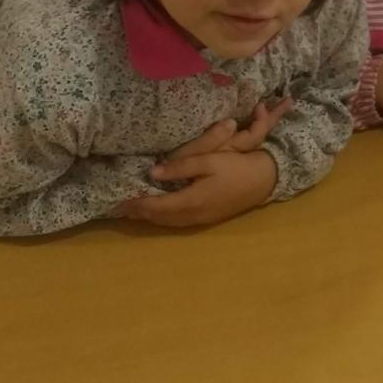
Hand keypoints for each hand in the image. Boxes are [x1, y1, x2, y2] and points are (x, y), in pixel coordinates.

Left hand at [115, 100, 289, 225]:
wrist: (262, 181)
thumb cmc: (235, 167)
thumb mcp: (209, 160)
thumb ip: (180, 167)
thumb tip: (153, 172)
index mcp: (190, 200)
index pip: (156, 205)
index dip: (137, 203)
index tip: (119, 201)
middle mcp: (193, 215)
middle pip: (159, 217)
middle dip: (139, 212)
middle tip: (120, 207)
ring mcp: (201, 219)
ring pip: (168, 222)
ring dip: (150, 217)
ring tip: (134, 211)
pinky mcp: (207, 218)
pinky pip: (177, 221)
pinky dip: (163, 217)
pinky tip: (159, 211)